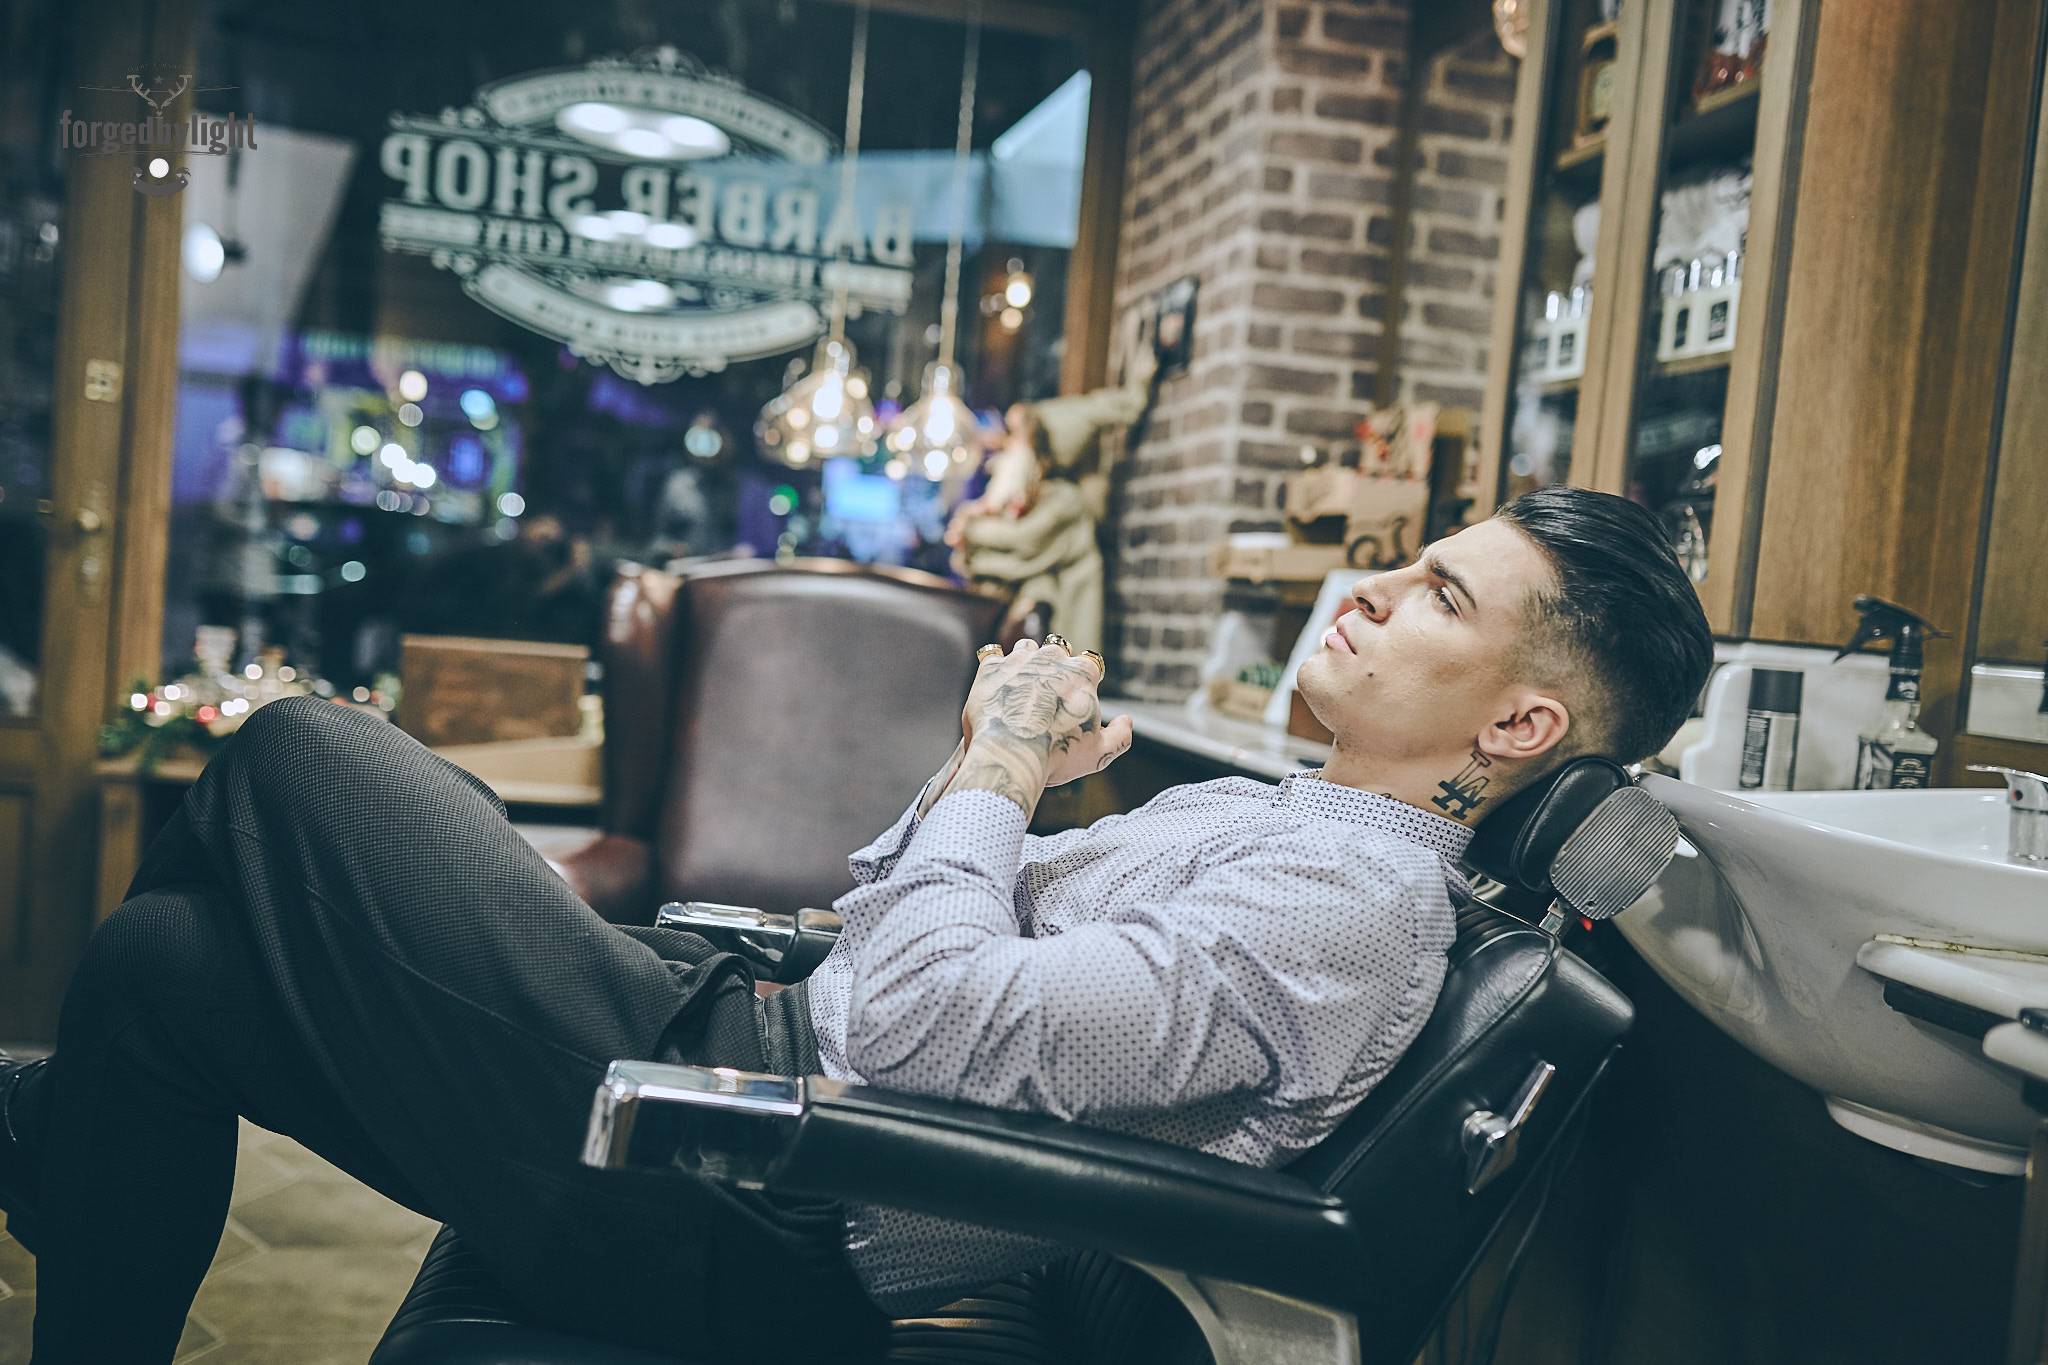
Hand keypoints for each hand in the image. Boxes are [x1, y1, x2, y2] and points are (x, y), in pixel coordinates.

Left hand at [963, 639, 1132, 788]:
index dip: (1083, 679)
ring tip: (1019, 686)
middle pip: (1057, 651)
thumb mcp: (1098, 753)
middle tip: (1045, 692)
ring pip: (1026, 648)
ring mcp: (1020, 658)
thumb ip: (1119, 737)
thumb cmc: (1056, 756)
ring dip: (1025, 662)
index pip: (1089, 663)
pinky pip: (993, 655)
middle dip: (1054, 666)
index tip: (1074, 695)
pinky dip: (995, 668)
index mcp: (1083, 672)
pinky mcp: (991, 666)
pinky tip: (995, 684)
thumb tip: (1126, 721)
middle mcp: (1053, 656)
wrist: (1009, 756)